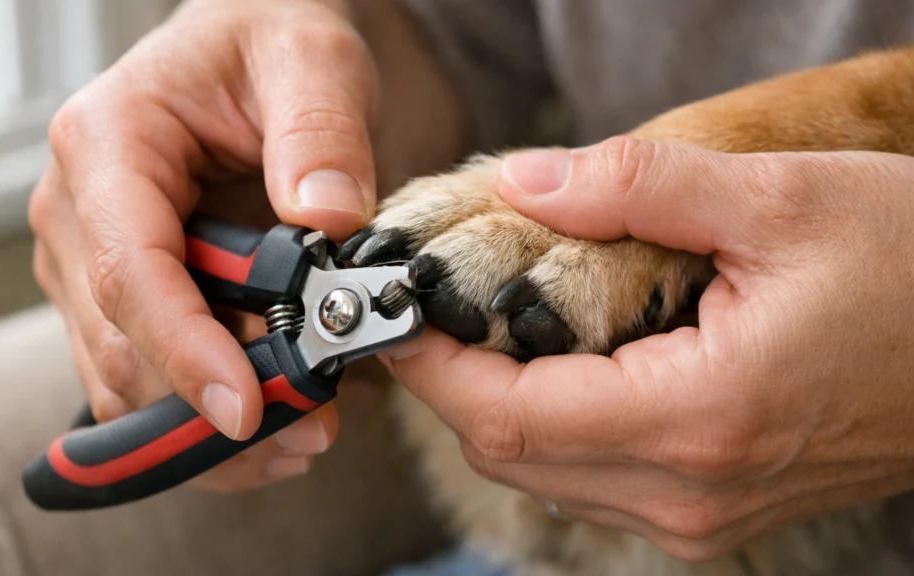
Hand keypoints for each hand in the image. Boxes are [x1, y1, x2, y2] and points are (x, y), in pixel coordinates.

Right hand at [29, 0, 377, 490]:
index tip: (246, 409)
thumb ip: (320, 130)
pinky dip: (201, 414)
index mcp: (107, 144)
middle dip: (206, 407)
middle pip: (120, 344)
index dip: (185, 352)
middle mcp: (77, 210)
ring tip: (305, 433)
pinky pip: (145, 377)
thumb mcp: (310, 58)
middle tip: (309, 432)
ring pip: (124, 378)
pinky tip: (272, 422)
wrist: (250, 50)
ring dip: (205, 427)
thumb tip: (327, 216)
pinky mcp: (118, 293)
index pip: (131, 272)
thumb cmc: (268, 42)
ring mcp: (89, 259)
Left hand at [379, 137, 913, 560]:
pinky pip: (595, 481)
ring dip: (500, 408)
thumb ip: (636, 187)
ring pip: (547, 475)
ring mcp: (704, 514)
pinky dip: (554, 428)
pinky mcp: (716, 510)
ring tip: (488, 330)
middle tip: (432, 310)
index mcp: (699, 417)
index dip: (432, 366)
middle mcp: (691, 491)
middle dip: (454, 384)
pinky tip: (563, 367)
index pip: (506, 417)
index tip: (396, 312)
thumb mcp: (778, 200)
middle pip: (512, 454)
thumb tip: (524, 184)